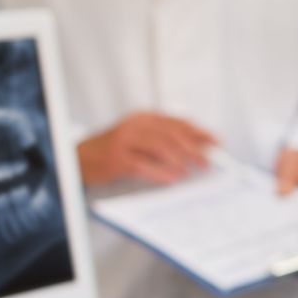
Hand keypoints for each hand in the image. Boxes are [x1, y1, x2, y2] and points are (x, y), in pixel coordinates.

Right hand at [77, 113, 215, 186]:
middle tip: (207, 161)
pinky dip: (160, 172)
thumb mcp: (140, 137)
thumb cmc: (115, 149)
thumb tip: (197, 148)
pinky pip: (142, 165)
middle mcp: (135, 126)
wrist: (81, 158)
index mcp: (144, 118)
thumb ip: (164, 139)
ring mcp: (125, 141)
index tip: (216, 141)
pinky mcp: (117, 159)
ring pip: (159, 147)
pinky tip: (171, 178)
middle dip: (193, 148)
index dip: (199, 132)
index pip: (177, 122)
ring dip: (179, 160)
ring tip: (191, 170)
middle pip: (170, 134)